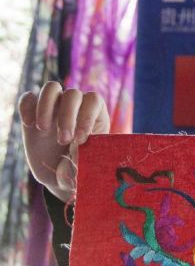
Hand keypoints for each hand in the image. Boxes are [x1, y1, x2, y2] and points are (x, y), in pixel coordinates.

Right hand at [18, 82, 109, 201]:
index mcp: (95, 115)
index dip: (86, 116)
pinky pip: (28, 98)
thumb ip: (83, 156)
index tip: (80, 139)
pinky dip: (27, 107)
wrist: (61, 177)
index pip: (93, 101)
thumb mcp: (85, 167)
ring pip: (51, 88)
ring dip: (47, 106)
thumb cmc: (80, 170)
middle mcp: (76, 107)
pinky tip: (29, 124)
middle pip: (73, 94)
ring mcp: (54, 108)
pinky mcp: (34, 114)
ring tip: (44, 130)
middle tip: (64, 140)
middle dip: (67, 116)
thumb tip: (76, 148)